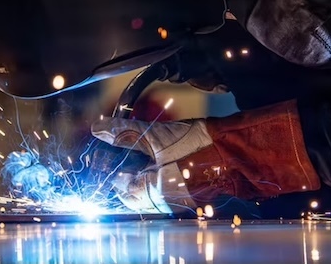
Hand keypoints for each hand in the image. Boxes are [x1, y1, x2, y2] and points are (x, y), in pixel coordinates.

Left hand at [91, 117, 212, 213]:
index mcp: (152, 191)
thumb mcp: (155, 134)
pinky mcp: (185, 197)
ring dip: (142, 175)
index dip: (115, 167)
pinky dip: (156, 178)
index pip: (119, 186)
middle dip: (128, 172)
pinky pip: (162, 191)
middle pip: (132, 193)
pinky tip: (161, 162)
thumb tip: (98, 128)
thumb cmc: (196, 144)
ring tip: (147, 155)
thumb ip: (124, 132)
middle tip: (130, 152)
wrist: (231, 150)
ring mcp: (174, 202)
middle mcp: (162, 203)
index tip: (114, 151)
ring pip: (147, 192)